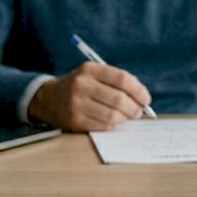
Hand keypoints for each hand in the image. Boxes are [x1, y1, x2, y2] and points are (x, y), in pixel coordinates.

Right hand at [28, 62, 152, 131]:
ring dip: (124, 119)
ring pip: (112, 116)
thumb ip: (116, 82)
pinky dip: (112, 125)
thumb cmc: (81, 86)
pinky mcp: (74, 121)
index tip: (146, 99)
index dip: (138, 90)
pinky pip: (103, 126)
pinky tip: (111, 121)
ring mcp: (76, 104)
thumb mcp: (94, 74)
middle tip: (138, 112)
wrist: (49, 98)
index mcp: (89, 69)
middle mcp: (81, 85)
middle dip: (134, 108)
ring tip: (125, 117)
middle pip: (119, 99)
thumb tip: (142, 98)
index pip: (122, 79)